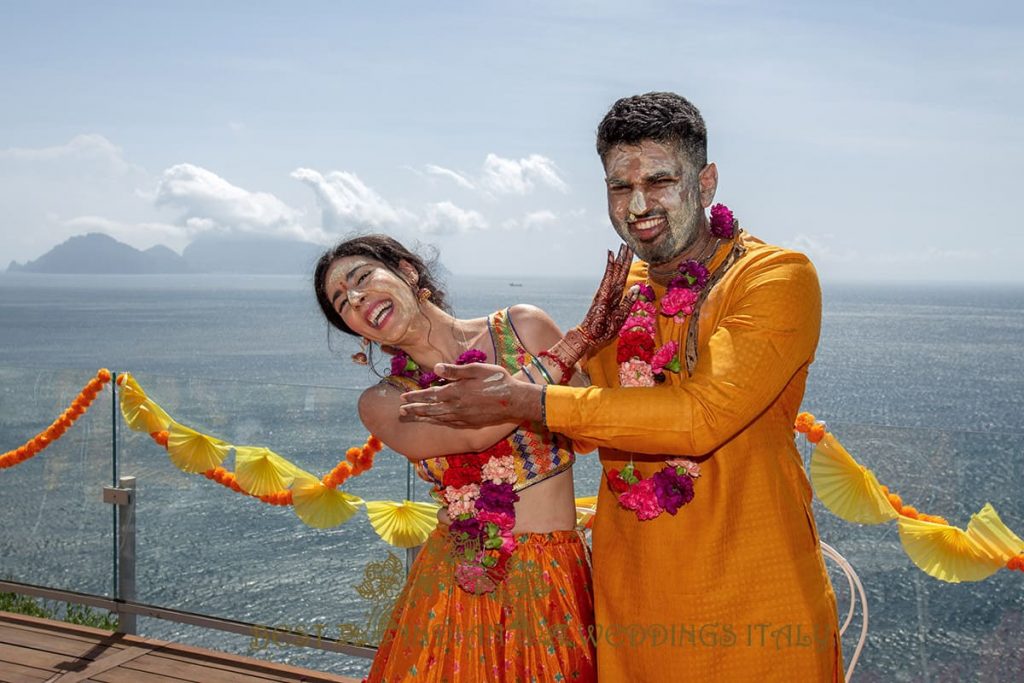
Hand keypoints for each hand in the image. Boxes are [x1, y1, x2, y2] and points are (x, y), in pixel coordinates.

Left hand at [399, 363, 542, 425]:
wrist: (514, 401)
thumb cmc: (497, 380)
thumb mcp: (476, 369)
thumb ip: (455, 371)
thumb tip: (436, 369)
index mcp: (455, 392)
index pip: (429, 395)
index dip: (415, 396)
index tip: (402, 398)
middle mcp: (456, 407)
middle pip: (429, 409)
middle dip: (414, 410)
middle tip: (400, 411)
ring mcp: (463, 417)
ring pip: (437, 418)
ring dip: (423, 417)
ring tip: (412, 417)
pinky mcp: (470, 423)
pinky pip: (449, 423)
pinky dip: (438, 422)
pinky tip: (435, 420)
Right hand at [578, 244, 634, 346]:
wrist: (591, 338)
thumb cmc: (604, 330)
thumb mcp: (622, 315)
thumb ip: (629, 301)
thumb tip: (637, 286)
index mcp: (616, 297)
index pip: (623, 278)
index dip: (627, 266)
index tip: (630, 254)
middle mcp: (610, 292)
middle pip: (619, 272)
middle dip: (624, 259)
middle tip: (627, 244)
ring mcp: (605, 292)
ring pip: (614, 273)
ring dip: (618, 259)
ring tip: (622, 247)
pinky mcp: (601, 294)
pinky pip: (607, 279)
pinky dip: (610, 267)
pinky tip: (612, 257)